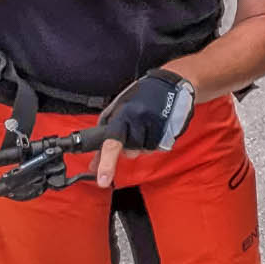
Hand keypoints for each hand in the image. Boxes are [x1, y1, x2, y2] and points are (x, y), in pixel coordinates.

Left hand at [95, 70, 195, 187]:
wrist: (171, 83)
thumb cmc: (140, 95)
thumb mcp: (117, 110)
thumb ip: (104, 137)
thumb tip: (93, 164)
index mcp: (124, 113)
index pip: (112, 143)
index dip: (106, 164)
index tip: (102, 180)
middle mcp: (140, 119)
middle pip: (130, 151)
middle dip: (130, 146)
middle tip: (134, 128)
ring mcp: (157, 125)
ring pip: (145, 151)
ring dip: (144, 143)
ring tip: (148, 124)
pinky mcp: (171, 130)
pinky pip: (159, 147)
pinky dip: (157, 141)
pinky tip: (158, 126)